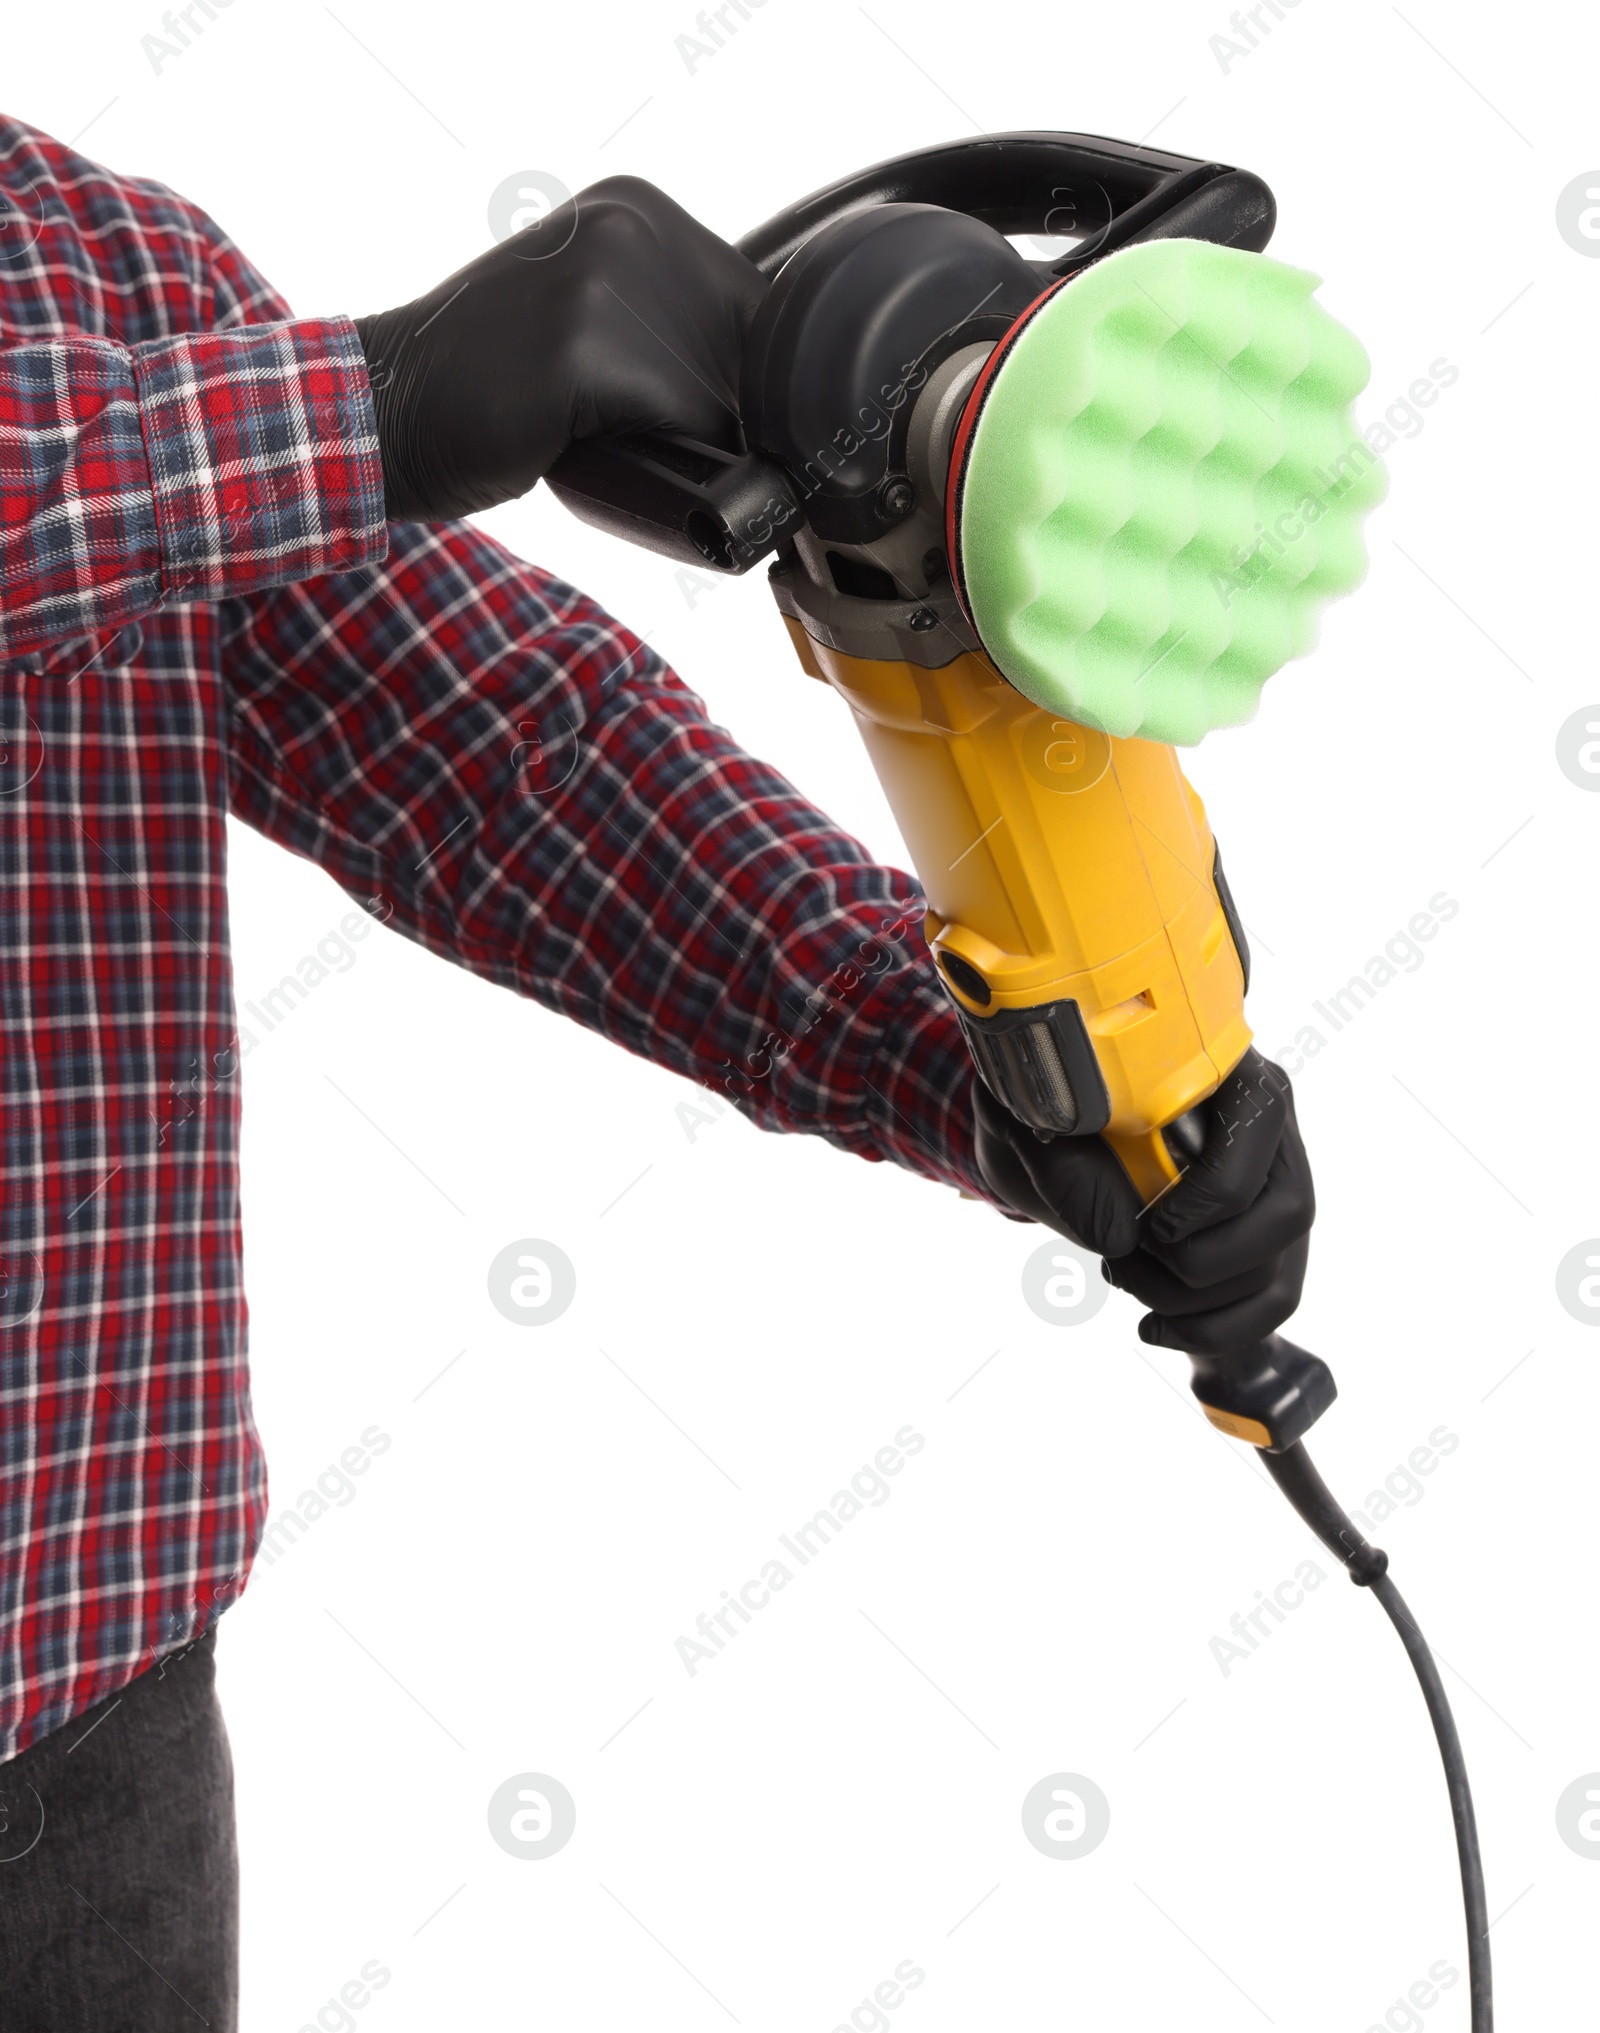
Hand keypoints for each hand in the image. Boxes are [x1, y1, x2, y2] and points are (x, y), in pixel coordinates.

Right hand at [354, 176, 765, 521]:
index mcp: (638, 209)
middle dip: (722, 420)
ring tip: (602, 440)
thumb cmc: (490, 390)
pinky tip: (587, 447)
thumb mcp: (591, 321)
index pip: (760, 312)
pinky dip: (655, 459)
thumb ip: (671, 326)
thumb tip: (779, 400)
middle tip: (638, 440)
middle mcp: (632, 224)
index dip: (746, 388)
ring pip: (724, 399)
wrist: (384, 410)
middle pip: (751, 357)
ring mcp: (606, 275)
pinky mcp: (586, 341)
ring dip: (686, 448)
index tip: (701, 425)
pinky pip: (681, 424)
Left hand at [974, 1048, 1313, 1353]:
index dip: (1210, 1193)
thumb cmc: (1046, 1115)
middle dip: (1203, 1261)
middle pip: (1289, 1212)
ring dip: (1197, 1304)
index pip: (1261, 1123)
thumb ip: (1065, 1164)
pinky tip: (1153, 1328)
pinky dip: (1214, 1331)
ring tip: (1124, 1283)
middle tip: (1130, 1260)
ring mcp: (1271, 1187)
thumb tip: (1122, 1238)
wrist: (1046, 1138)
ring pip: (1277, 1270)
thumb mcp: (1032, 1122)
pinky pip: (1270, 1302)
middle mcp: (1264, 1124)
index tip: (1148, 1228)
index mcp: (1221, 1067)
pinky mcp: (1262, 1238)